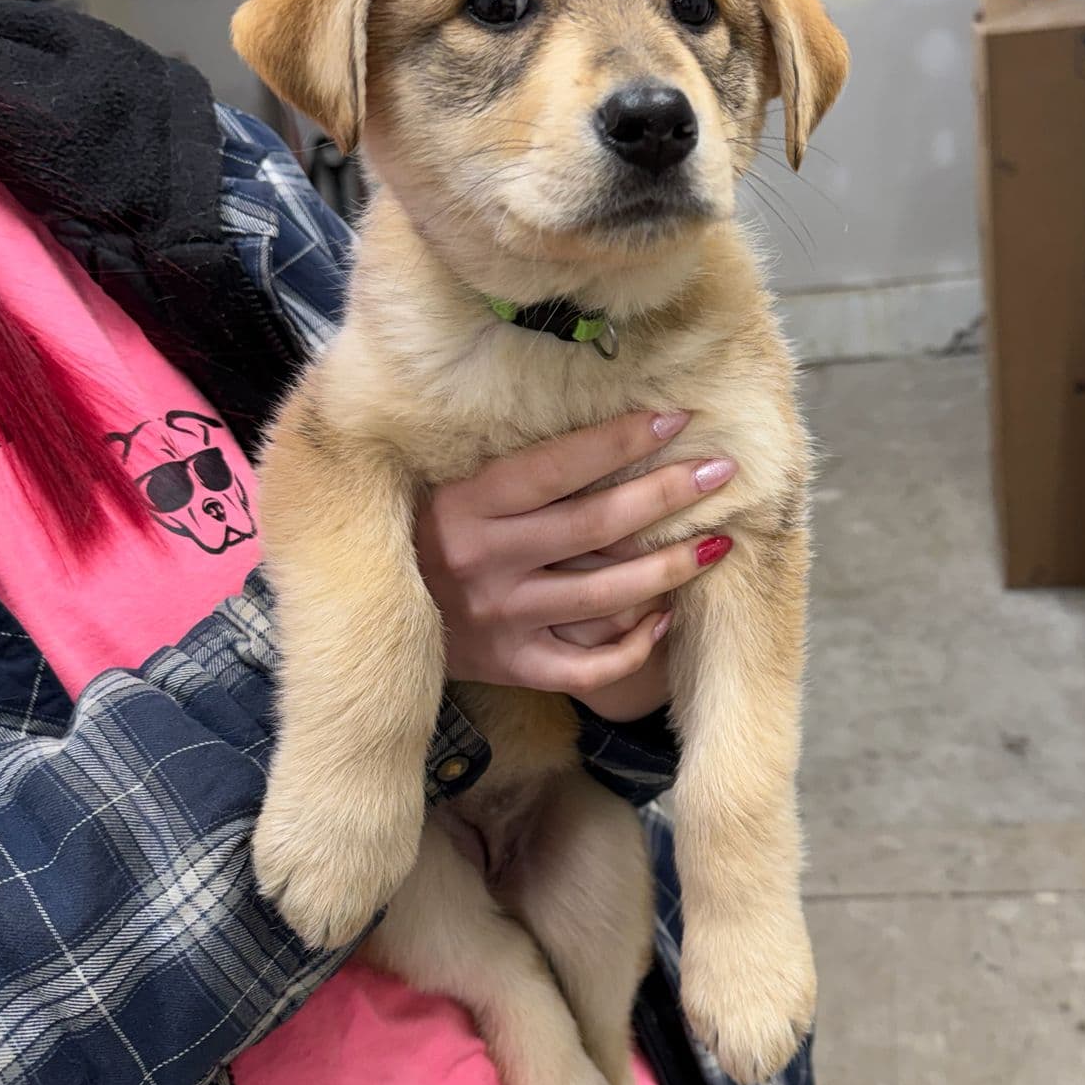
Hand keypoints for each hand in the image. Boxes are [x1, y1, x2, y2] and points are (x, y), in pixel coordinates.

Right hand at [416, 410, 736, 716]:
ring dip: (671, 568)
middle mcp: (487, 561)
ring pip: (606, 596)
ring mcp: (503, 620)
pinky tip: (666, 618)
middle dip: (667, 494)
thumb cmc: (416, 533)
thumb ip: (505, 466)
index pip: (558, 466)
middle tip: (722, 471)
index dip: (621, 440)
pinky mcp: (512, 665)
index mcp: (467, 505)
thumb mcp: (440, 486)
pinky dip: (634, 647)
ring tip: (717, 542)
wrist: (363, 615)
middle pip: (596, 525)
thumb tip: (590, 420)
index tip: (676, 419)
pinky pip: (587, 666)